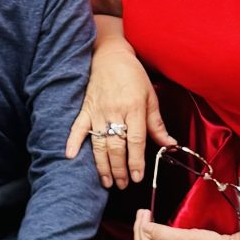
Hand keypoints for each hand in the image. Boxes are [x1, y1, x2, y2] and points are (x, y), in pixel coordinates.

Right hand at [65, 35, 168, 189]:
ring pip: (99, 143)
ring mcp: (98, 111)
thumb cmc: (133, 76)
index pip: (135, 140)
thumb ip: (157, 124)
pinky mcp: (86, 108)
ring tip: (107, 181)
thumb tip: (170, 144)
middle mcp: (115, 111)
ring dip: (102, 164)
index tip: (137, 176)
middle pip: (116, 146)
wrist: (110, 55)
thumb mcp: (151, 97)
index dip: (136, 161)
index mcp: (135, 108)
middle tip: (123, 184)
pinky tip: (70, 156)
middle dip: (120, 169)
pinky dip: (73, 141)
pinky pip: (78, 127)